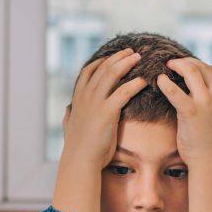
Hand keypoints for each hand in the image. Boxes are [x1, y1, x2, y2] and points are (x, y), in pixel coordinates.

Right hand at [63, 48, 146, 167]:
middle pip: (104, 67)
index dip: (102, 61)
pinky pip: (124, 92)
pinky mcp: (107, 111)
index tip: (114, 57)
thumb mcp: (70, 127)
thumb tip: (67, 110)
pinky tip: (144, 81)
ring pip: (113, 74)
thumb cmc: (78, 147)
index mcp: (78, 98)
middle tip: (132, 51)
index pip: (89, 71)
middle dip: (119, 57)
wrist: (81, 159)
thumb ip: (69, 116)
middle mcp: (86, 96)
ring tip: (139, 58)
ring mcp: (95, 102)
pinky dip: (135, 83)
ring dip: (127, 63)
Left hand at [156, 58, 211, 161]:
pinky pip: (174, 91)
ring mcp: (206, 102)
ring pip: (191, 71)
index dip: (198, 65)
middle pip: (201, 66)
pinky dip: (165, 83)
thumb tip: (207, 93)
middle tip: (172, 63)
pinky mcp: (191, 111)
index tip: (186, 67)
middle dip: (185, 62)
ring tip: (166, 67)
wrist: (211, 160)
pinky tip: (159, 80)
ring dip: (177, 66)